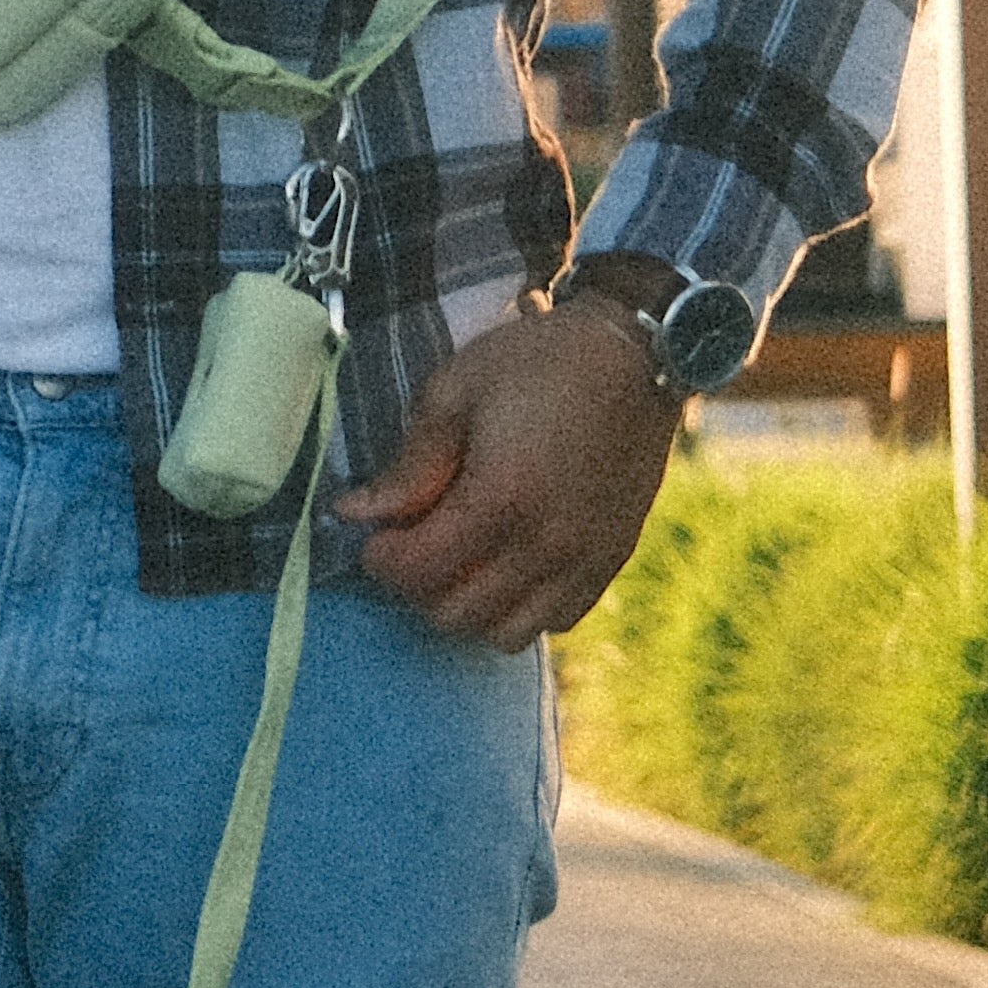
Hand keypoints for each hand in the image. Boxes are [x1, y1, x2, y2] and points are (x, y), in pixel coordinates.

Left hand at [329, 294, 679, 650]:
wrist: (633, 354)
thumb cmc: (535, 362)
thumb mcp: (454, 392)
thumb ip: (408, 464)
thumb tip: (353, 513)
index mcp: (502, 498)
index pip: (420, 572)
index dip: (382, 560)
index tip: (375, 534)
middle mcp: (548, 544)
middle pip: (456, 615)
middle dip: (417, 588)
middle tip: (411, 545)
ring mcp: (586, 560)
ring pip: (506, 633)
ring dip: (468, 608)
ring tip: (457, 562)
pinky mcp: (613, 561)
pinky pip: (557, 620)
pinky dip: (521, 609)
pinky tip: (507, 566)